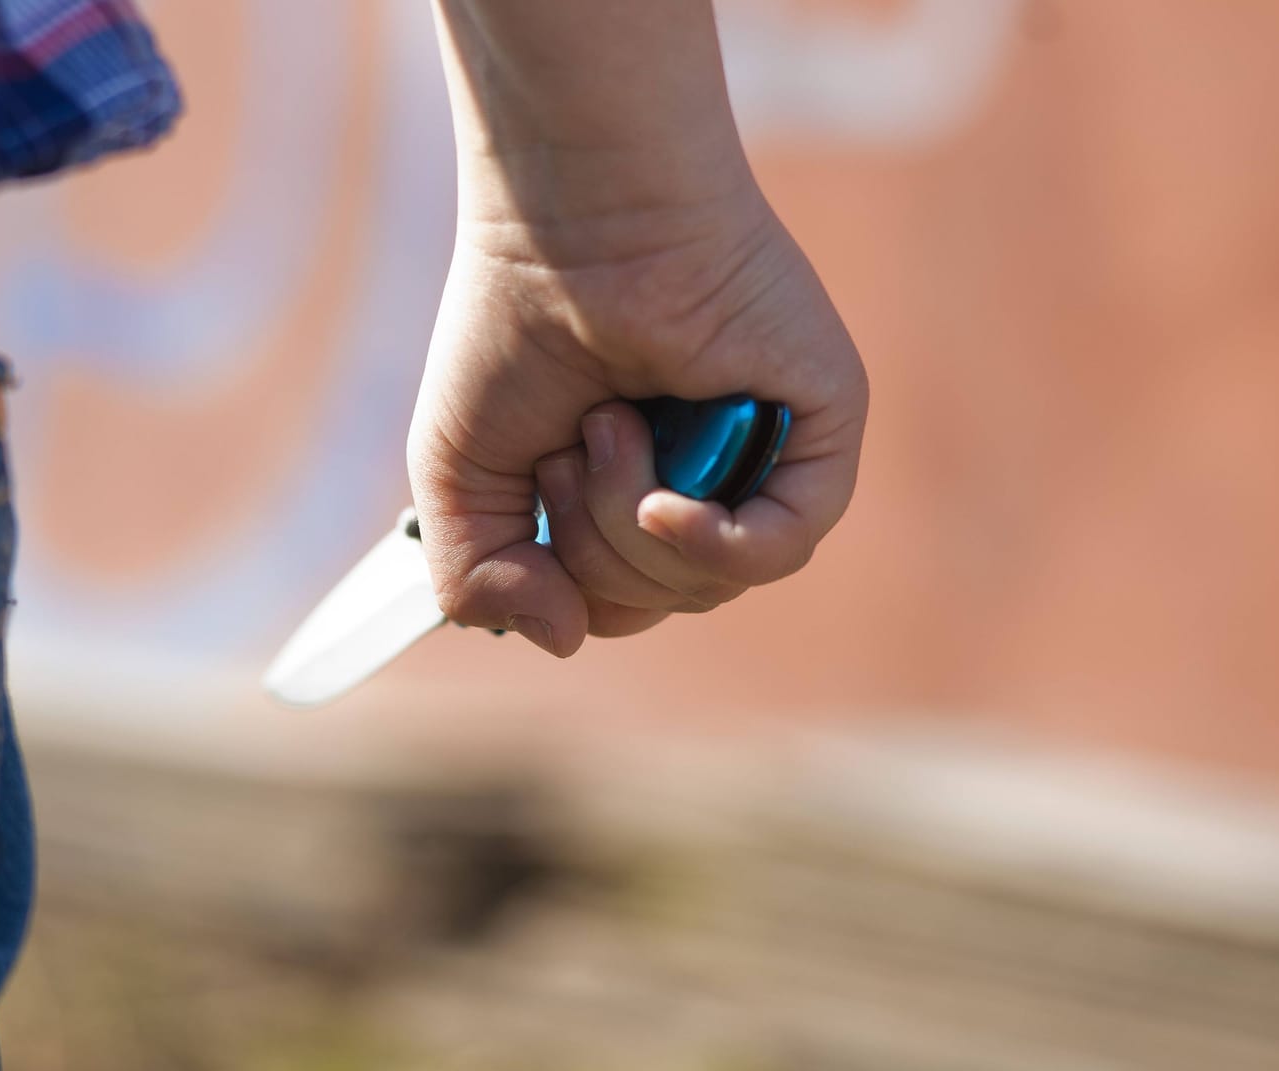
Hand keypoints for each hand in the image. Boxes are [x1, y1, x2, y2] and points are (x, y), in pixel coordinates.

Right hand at [406, 189, 867, 656]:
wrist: (570, 223)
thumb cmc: (512, 324)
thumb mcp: (457, 478)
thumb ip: (478, 581)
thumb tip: (564, 639)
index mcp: (633, 488)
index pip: (614, 602)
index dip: (561, 581)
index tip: (530, 491)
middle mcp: (706, 478)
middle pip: (656, 600)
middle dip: (586, 545)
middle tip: (572, 439)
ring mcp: (767, 459)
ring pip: (708, 582)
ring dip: (627, 523)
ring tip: (608, 421)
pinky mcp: (821, 430)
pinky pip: (782, 545)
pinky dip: (716, 544)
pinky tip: (668, 506)